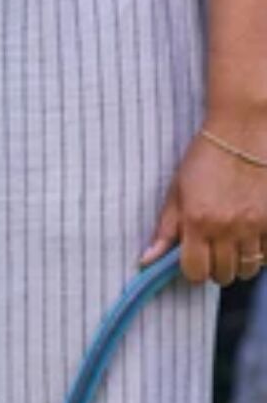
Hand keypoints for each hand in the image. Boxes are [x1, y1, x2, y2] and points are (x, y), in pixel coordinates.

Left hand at [141, 123, 266, 285]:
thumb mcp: (177, 192)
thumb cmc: (205, 158)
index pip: (195, 273)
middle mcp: (228, 227)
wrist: (243, 128)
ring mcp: (255, 223)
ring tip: (234, 246)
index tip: (194, 262)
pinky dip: (261, 252)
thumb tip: (146, 261)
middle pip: (223, 274)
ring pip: (249, 267)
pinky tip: (253, 239)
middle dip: (216, 269)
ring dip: (240, 262)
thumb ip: (165, 230)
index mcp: (198, 222)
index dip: (193, 272)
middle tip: (214, 253)